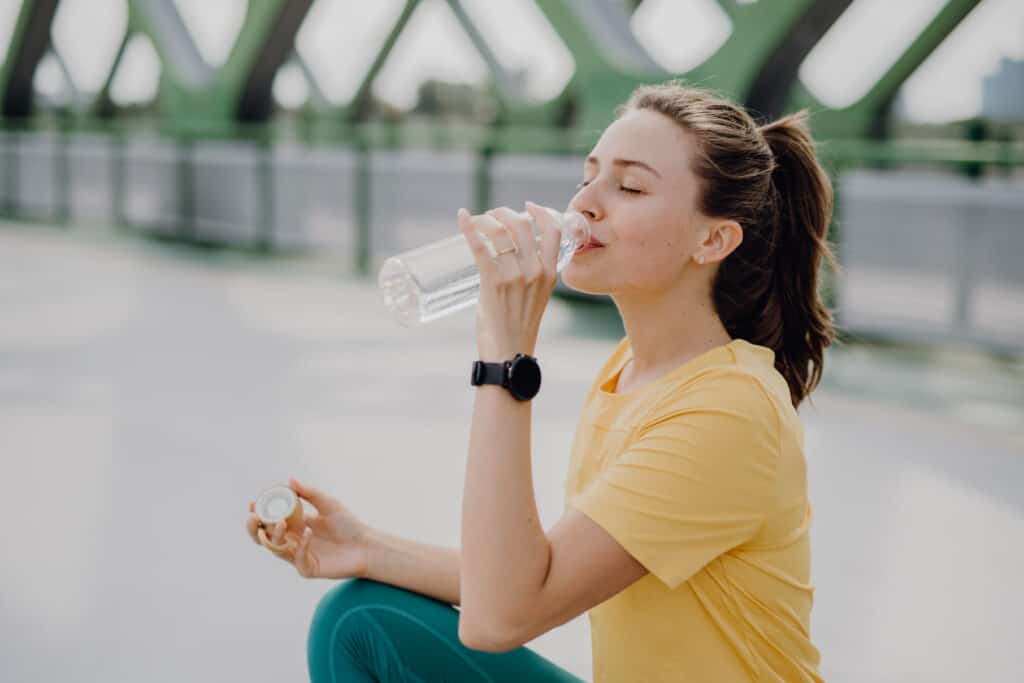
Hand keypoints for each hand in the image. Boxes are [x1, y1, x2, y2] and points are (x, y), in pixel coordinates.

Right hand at [246, 478, 369, 579]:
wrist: (366, 545)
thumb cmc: (348, 524)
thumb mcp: (328, 503)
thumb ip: (309, 493)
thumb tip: (290, 480)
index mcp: (294, 525)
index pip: (269, 520)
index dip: (258, 513)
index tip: (253, 502)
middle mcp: (292, 541)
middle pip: (264, 538)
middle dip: (254, 528)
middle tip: (253, 517)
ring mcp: (298, 556)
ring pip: (277, 549)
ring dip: (276, 535)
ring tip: (282, 521)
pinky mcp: (308, 568)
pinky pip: (298, 558)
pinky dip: (301, 545)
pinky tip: (308, 532)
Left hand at [458, 202, 561, 361]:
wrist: (508, 353)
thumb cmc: (518, 327)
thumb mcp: (536, 297)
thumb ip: (529, 275)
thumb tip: (507, 255)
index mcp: (550, 274)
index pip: (554, 231)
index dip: (541, 213)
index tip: (528, 206)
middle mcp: (535, 271)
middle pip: (523, 226)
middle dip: (505, 213)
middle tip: (493, 214)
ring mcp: (514, 276)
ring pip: (500, 232)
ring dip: (487, 219)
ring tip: (479, 219)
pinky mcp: (493, 282)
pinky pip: (480, 247)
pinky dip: (469, 228)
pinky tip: (462, 217)